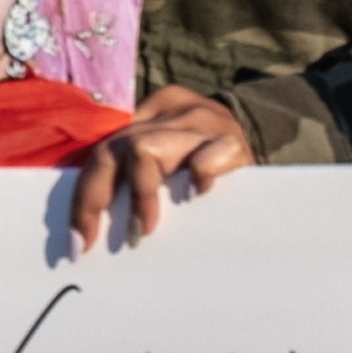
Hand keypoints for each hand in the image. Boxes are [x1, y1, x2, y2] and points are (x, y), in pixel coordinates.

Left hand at [62, 86, 257, 252]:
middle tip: (93, 241)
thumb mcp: (171, 153)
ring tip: (144, 228)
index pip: (101, 148)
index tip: (77, 241)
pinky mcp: (232, 141)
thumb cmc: (211, 162)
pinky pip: (203, 158)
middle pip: (115, 149)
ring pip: (145, 150)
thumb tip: (85, 221)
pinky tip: (197, 194)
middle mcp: (173, 111)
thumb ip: (136, 168)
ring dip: (140, 196)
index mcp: (152, 111)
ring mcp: (201, 123)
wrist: (273, 132)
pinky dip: (196, 176)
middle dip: (97, 199)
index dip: (84, 197)